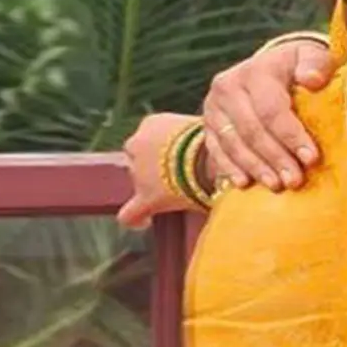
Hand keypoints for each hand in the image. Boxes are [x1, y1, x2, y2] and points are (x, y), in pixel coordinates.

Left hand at [117, 113, 205, 230]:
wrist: (212, 159)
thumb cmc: (215, 140)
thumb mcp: (201, 127)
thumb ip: (192, 136)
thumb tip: (207, 144)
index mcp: (151, 124)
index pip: (148, 137)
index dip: (160, 149)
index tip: (174, 157)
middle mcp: (138, 144)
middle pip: (139, 158)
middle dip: (153, 168)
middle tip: (177, 176)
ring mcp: (138, 173)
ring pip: (137, 182)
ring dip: (152, 188)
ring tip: (174, 197)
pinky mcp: (145, 198)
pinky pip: (130, 214)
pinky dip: (136, 219)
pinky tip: (145, 222)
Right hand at [202, 35, 336, 191]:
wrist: (268, 69)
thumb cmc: (297, 68)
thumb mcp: (310, 57)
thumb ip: (316, 64)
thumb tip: (313, 79)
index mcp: (256, 71)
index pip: (272, 108)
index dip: (291, 135)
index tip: (311, 158)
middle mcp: (229, 86)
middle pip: (251, 129)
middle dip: (275, 158)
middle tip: (295, 180)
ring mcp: (214, 106)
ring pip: (233, 143)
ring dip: (255, 167)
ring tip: (277, 185)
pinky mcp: (208, 124)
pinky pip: (216, 150)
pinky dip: (230, 168)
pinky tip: (244, 184)